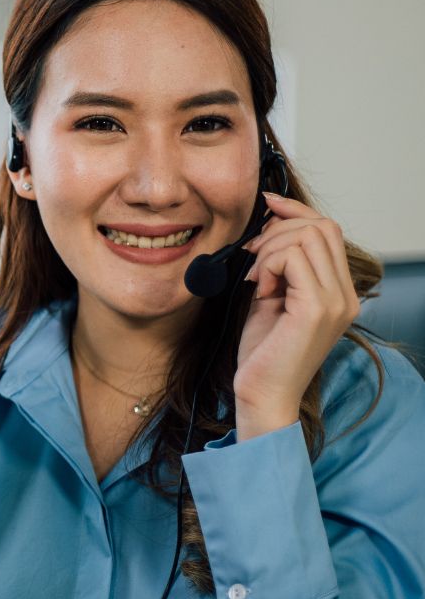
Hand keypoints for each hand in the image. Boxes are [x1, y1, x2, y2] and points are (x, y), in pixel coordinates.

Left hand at [234, 193, 359, 438]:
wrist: (262, 394)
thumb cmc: (262, 351)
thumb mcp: (270, 296)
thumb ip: (277, 264)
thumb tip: (268, 224)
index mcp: (338, 290)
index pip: (327, 229)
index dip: (295, 210)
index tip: (266, 204)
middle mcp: (345, 294)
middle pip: (320, 226)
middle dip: (277, 230)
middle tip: (252, 257)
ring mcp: (335, 301)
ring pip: (307, 236)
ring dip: (270, 249)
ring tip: (255, 279)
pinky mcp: (317, 309)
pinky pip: (293, 258)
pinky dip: (268, 265)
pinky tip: (259, 290)